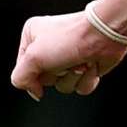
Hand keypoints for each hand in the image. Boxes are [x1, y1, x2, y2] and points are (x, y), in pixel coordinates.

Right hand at [10, 11, 126, 99]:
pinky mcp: (85, 66)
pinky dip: (87, 79)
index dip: (33, 74)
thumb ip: (20, 78)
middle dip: (57, 74)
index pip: (23, 70)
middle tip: (64, 60)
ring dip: (73, 77)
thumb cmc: (71, 38)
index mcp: (32, 37)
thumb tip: (34, 92)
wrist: (105, 34)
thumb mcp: (32, 58)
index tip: (42, 67)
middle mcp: (49, 47)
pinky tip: (91, 65)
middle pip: (44, 80)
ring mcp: (68, 57)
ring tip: (80, 61)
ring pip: (63, 85)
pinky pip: (80, 87)